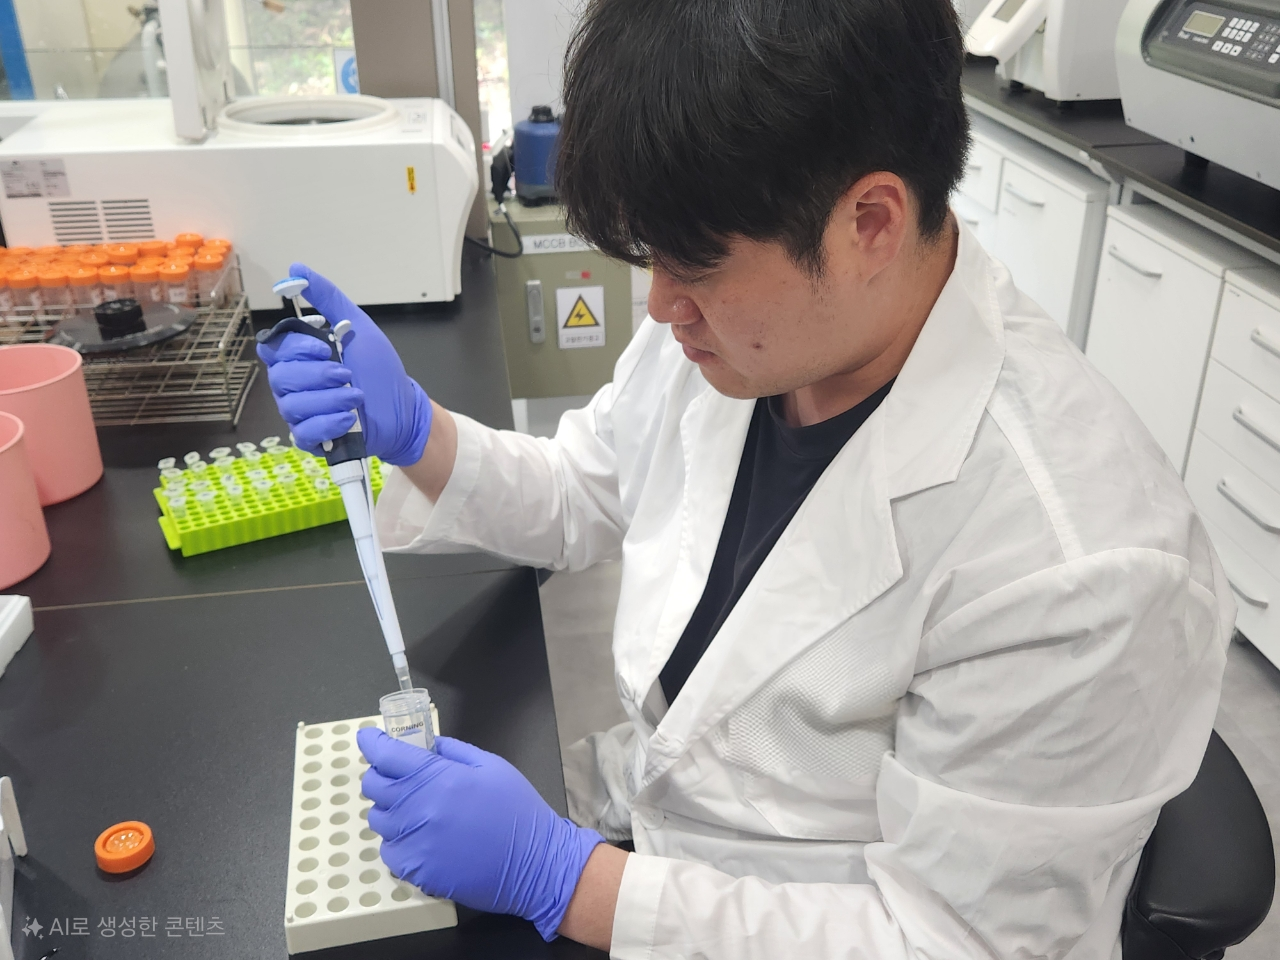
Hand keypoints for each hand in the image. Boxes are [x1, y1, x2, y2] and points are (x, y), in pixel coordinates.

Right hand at [255, 263, 432, 465]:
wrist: (403, 408)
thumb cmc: (379, 369)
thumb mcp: (357, 326)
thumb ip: (328, 299)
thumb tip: (297, 268)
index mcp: (300, 357)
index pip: (274, 349)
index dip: (296, 349)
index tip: (325, 348)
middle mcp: (294, 384)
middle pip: (281, 378)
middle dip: (317, 376)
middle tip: (347, 374)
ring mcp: (301, 413)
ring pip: (292, 406)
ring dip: (329, 400)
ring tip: (356, 397)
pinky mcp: (313, 438)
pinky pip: (304, 433)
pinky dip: (328, 424)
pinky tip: (349, 419)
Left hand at [358, 729, 603, 940]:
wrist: (533, 862)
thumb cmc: (516, 810)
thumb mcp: (491, 765)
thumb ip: (454, 751)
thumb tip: (427, 744)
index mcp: (437, 776)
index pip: (387, 754)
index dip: (372, 742)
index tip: (369, 738)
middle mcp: (417, 808)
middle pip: (373, 786)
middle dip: (380, 774)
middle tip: (399, 775)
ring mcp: (413, 842)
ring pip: (378, 819)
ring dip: (390, 809)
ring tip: (415, 809)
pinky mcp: (415, 871)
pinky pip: (388, 850)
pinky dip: (397, 841)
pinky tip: (421, 838)